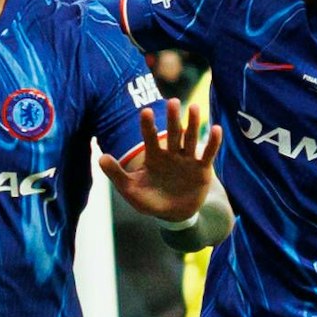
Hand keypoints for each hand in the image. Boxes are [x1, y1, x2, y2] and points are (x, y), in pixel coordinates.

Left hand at [99, 97, 221, 222]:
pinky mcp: (201, 169)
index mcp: (154, 157)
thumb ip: (116, 174)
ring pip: (190, 138)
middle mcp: (171, 154)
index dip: (148, 126)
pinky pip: (207, 153)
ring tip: (194, 107)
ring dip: (192, 124)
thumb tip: (100, 157)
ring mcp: (187, 160)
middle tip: (172, 101)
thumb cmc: (150, 200)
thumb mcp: (131, 189)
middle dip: (172, 118)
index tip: (145, 111)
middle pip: (173, 133)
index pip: (150, 138)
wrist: (174, 214)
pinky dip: (212, 142)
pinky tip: (215, 129)